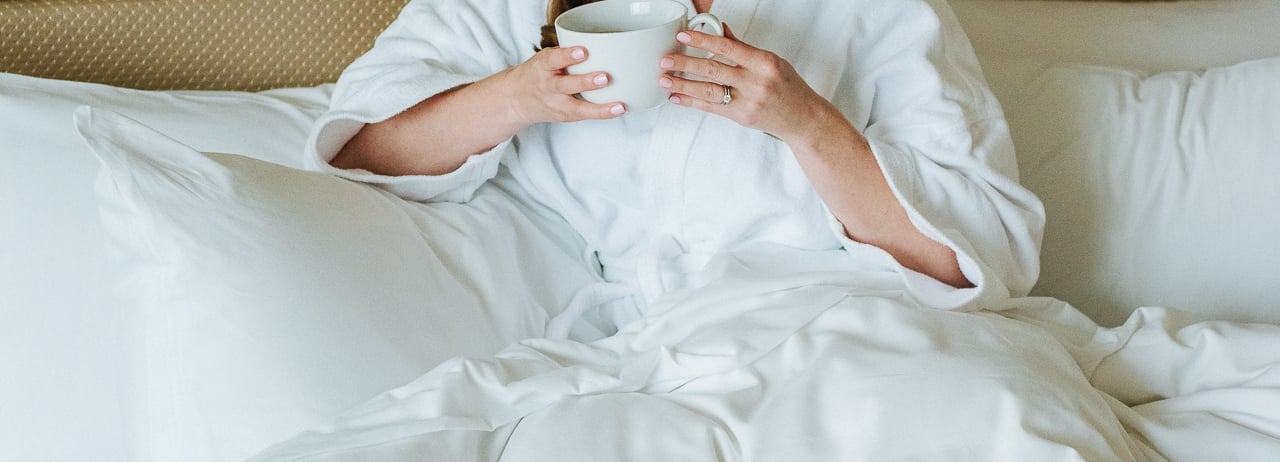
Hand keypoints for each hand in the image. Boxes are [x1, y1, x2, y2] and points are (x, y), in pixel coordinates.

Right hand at [498, 46, 626, 124]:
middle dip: (585, 82)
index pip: (552, 60)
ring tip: (618, 105)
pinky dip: (602, 113)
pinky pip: (584, 115)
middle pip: (564, 85)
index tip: (582, 51)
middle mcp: (547, 86)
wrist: (517, 99)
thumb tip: (600, 46)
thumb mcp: (545, 59)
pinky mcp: (565, 116)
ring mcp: (556, 104)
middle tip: (605, 77)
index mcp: (542, 67)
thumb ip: (566, 55)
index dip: (567, 56)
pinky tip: (618, 110)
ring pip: (576, 108)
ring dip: (599, 108)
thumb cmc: (538, 73)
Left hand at [658, 27, 836, 142]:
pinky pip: (711, 108)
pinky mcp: (740, 117)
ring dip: (683, 84)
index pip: (728, 47)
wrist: (802, 118)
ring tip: (664, 79)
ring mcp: (747, 102)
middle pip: (714, 69)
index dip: (703, 41)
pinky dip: (691, 102)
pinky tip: (677, 96)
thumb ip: (743, 47)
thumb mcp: (772, 61)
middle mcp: (756, 82)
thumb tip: (721, 30)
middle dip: (685, 64)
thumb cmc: (789, 87)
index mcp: (764, 63)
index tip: (684, 36)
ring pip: (709, 91)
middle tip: (666, 59)